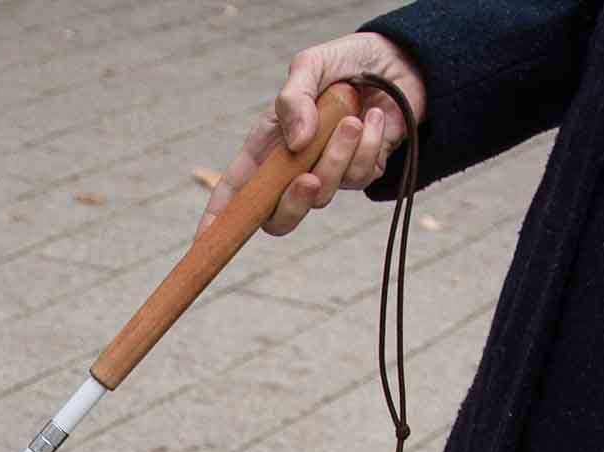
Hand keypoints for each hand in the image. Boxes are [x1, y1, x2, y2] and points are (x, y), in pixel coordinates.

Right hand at [204, 33, 424, 240]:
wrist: (399, 60)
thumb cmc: (346, 61)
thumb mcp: (310, 66)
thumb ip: (294, 100)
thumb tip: (297, 144)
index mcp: (268, 144)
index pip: (237, 188)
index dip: (219, 216)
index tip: (205, 239)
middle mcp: (293, 166)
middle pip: (278, 216)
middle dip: (292, 204)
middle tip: (309, 178)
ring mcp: (327, 173)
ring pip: (324, 194)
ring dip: (339, 157)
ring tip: (352, 119)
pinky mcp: (360, 172)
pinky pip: (359, 178)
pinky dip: (368, 147)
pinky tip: (373, 119)